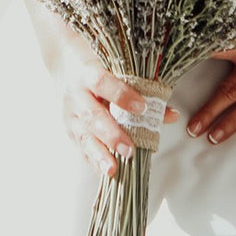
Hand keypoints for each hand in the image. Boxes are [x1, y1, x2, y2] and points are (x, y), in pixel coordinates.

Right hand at [58, 57, 179, 174]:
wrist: (64, 63)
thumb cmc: (98, 64)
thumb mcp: (117, 69)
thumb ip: (143, 89)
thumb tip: (170, 114)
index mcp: (87, 73)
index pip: (103, 83)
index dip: (121, 95)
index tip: (142, 107)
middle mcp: (75, 95)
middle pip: (92, 116)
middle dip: (111, 135)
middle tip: (129, 150)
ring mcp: (69, 114)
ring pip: (83, 136)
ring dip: (98, 154)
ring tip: (112, 170)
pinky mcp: (68, 129)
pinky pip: (80, 147)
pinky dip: (93, 161)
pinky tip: (106, 173)